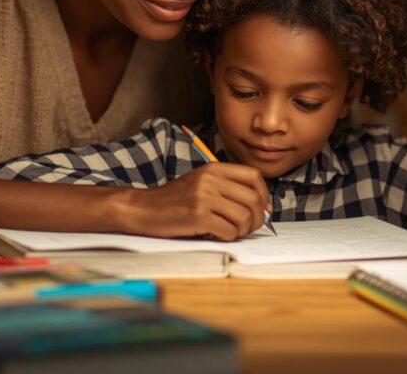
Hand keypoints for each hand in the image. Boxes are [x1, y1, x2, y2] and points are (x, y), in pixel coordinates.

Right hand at [120, 163, 270, 241]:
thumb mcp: (200, 182)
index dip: (264, 194)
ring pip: (244, 217)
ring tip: (229, 232)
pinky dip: (227, 237)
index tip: (262, 208)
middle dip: (257, 218)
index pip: (253, 176)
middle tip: (248, 228)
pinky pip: (229, 231)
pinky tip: (214, 234)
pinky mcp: (198, 216)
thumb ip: (226, 188)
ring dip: (242, 231)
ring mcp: (204, 197)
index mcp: (213, 169)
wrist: (142, 209)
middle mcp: (211, 180)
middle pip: (253, 199)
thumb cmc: (173, 200)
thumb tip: (259, 206)